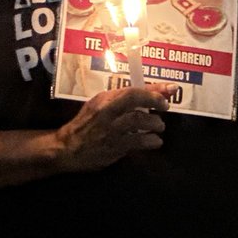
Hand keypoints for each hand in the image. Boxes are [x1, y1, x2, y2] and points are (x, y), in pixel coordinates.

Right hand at [52, 83, 176, 171]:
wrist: (67, 148)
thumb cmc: (87, 125)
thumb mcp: (101, 106)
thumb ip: (122, 99)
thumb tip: (150, 92)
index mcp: (104, 99)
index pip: (132, 89)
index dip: (154, 89)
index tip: (170, 89)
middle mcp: (106, 111)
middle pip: (135, 100)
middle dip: (155, 101)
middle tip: (165, 108)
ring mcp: (110, 130)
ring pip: (137, 121)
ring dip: (155, 124)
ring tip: (159, 127)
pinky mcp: (113, 147)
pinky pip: (137, 142)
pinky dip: (151, 141)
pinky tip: (155, 141)